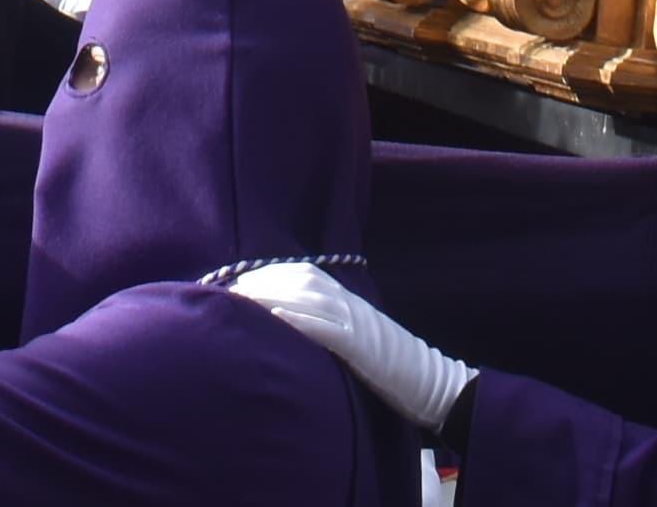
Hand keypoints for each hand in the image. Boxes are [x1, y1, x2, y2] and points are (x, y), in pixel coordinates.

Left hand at [223, 261, 472, 433]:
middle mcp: (349, 302)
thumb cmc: (388, 366)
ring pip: (308, 297)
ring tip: (239, 302)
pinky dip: (299, 320)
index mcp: (347, 299)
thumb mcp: (354, 336)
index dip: (266, 275)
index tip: (234, 282)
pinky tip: (274, 319)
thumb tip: (286, 320)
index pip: (301, 274)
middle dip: (260, 282)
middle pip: (299, 280)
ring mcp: (356, 321)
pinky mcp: (361, 345)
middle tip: (225, 291)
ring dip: (270, 296)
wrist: (430, 383)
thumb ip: (326, 323)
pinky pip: (327, 327)